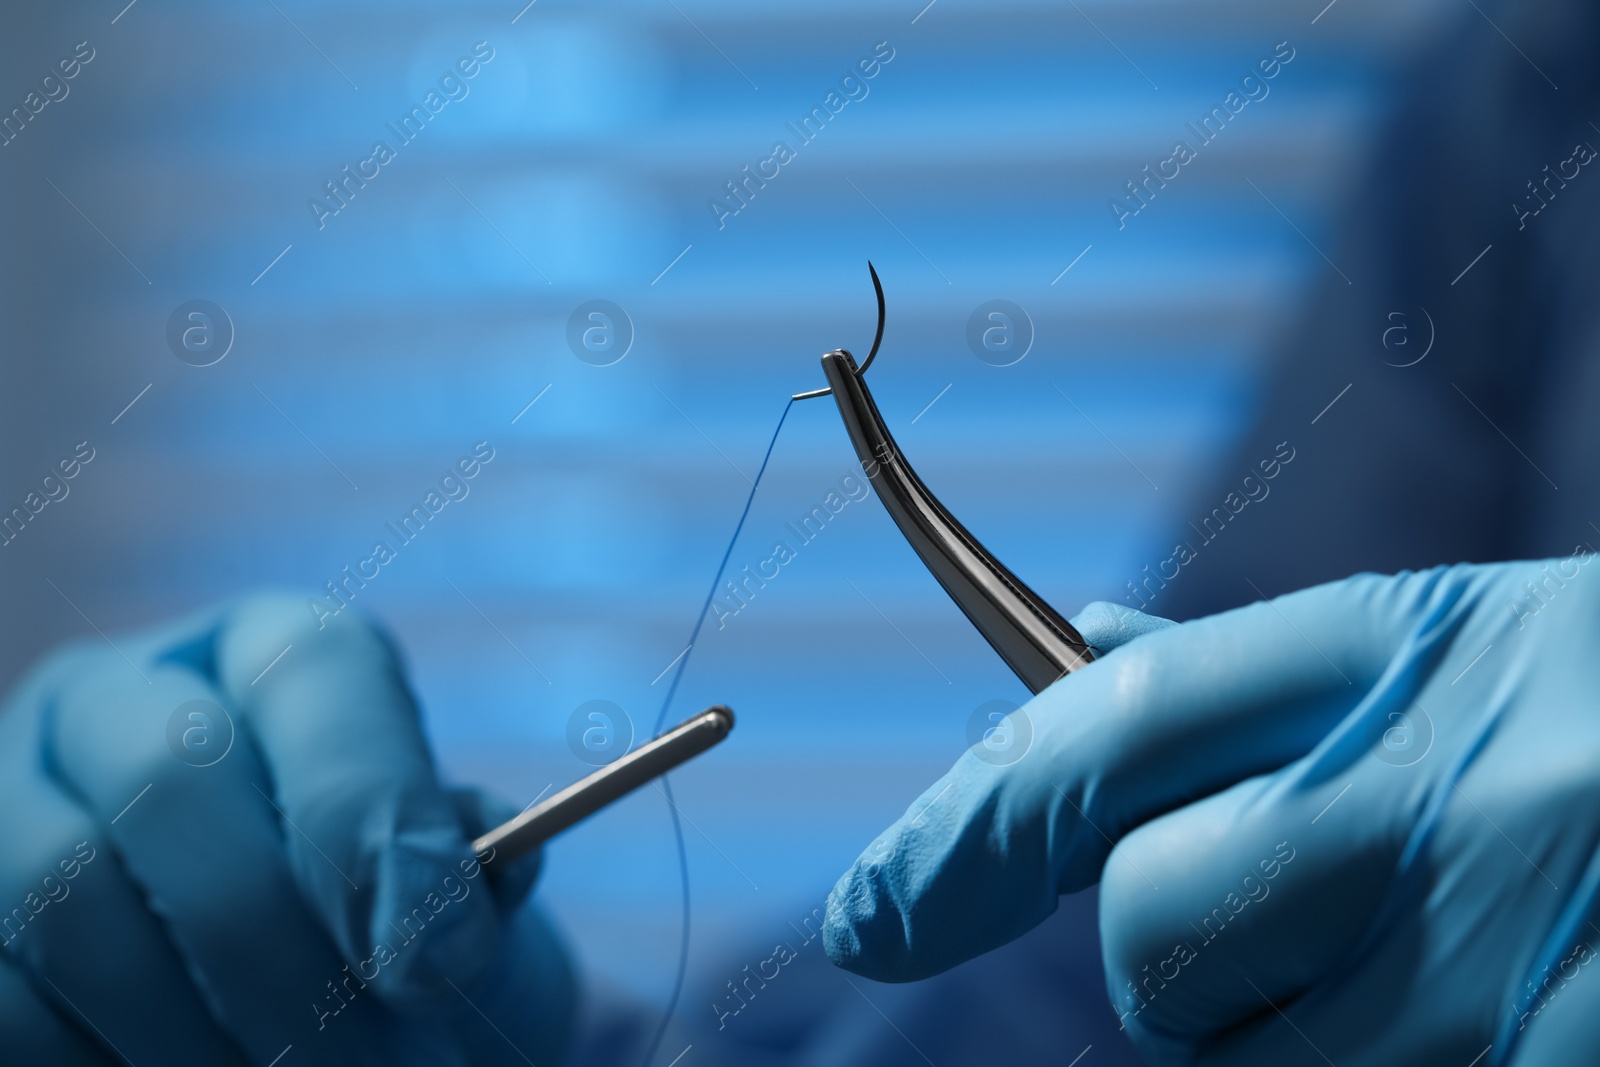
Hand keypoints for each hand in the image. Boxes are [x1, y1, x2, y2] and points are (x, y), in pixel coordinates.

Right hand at [0, 594, 572, 1065]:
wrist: (323, 1002)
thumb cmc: (404, 927)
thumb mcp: (462, 885)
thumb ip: (463, 872)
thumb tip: (437, 909)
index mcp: (272, 650)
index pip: (314, 670)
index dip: (374, 813)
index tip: (436, 960)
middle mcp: (124, 693)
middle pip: (171, 781)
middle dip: (284, 954)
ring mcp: (15, 793)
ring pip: (65, 899)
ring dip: (196, 1031)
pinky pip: (5, 1000)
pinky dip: (108, 1065)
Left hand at [824, 560, 1599, 1063]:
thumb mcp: (1443, 649)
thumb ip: (1238, 674)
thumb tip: (1063, 645)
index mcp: (1399, 653)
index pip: (1109, 736)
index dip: (961, 835)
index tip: (865, 917)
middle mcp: (1450, 806)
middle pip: (1148, 938)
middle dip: (1171, 951)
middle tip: (1305, 905)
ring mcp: (1509, 971)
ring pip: (1236, 1064)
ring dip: (1282, 1035)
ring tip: (1437, 953)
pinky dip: (1371, 1062)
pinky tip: (1485, 993)